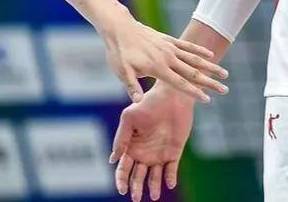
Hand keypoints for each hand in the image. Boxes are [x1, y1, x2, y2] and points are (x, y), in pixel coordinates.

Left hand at [98, 8, 228, 103]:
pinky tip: (210, 54)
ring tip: (225, 74)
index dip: (194, 92)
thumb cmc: (119, 52)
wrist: (120, 27)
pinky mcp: (168, 40)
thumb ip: (132, 86)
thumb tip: (138, 102)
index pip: (180, 83)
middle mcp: (167, 58)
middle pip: (193, 72)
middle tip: (225, 90)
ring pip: (195, 58)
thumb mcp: (122, 71)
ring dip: (210, 66)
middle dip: (210, 82)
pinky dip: (200, 50)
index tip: (207, 99)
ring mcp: (170, 48)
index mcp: (157, 68)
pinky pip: (187, 46)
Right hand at [110, 83, 195, 200]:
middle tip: (136, 198)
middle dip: (136, 188)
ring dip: (153, 187)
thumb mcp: (129, 118)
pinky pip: (171, 170)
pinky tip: (169, 183)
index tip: (122, 189)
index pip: (123, 168)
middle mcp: (143, 153)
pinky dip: (169, 178)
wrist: (172, 95)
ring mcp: (159, 154)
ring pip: (154, 177)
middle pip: (137, 176)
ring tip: (154, 196)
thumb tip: (113, 159)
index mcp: (131, 147)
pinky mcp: (174, 152)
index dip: (121, 180)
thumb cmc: (148, 102)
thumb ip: (121, 138)